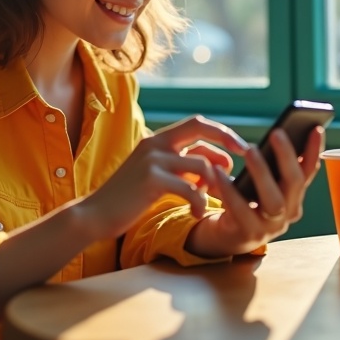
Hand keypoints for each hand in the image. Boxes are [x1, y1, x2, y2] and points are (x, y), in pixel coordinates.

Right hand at [76, 115, 249, 240]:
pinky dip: (199, 202)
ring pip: (201, 163)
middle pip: (200, 127)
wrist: (95, 215)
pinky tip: (196, 213)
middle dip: (227, 138)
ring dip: (215, 184)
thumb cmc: (128, 199)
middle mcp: (156, 143)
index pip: (197, 124)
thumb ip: (184, 168)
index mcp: (158, 140)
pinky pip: (190, 188)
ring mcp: (153, 160)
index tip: (240, 146)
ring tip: (212, 201)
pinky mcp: (151, 179)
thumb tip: (217, 166)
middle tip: (245, 156)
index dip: (221, 132)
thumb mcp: (158, 177)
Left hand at [185, 125, 325, 257]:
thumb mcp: (258, 181)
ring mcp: (271, 227)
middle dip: (288, 157)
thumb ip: (269, 165)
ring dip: (263, 173)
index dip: (314, 150)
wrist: (223, 235)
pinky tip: (218, 172)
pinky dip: (229, 189)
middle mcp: (288, 213)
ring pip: (274, 201)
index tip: (316, 127)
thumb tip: (276, 134)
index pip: (308, 171)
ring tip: (251, 150)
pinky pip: (240, 210)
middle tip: (276, 132)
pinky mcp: (248, 234)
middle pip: (294, 184)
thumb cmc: (243, 200)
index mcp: (294, 196)